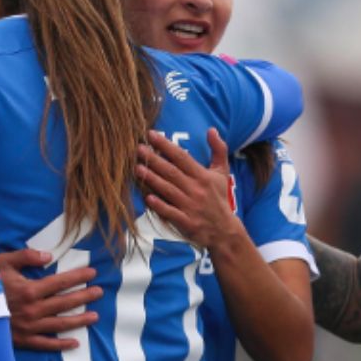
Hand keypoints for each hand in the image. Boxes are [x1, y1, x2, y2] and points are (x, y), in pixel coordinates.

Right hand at [0, 248, 100, 351]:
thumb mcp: (1, 263)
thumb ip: (25, 257)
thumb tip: (48, 256)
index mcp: (30, 290)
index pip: (61, 282)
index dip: (79, 276)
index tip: (92, 272)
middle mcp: (33, 310)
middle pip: (65, 303)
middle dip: (84, 296)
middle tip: (99, 292)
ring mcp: (29, 327)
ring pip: (60, 324)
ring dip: (79, 320)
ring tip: (94, 316)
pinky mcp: (22, 340)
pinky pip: (45, 344)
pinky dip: (60, 344)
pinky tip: (74, 343)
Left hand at [136, 128, 239, 249]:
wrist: (224, 230)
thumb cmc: (219, 198)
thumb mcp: (222, 173)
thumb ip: (218, 150)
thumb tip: (212, 129)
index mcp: (203, 176)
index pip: (182, 157)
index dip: (166, 145)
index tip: (151, 135)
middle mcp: (196, 190)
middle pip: (171, 172)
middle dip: (154, 159)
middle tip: (138, 149)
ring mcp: (190, 206)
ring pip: (168, 190)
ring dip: (152, 179)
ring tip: (137, 168)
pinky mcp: (186, 222)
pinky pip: (170, 212)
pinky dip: (159, 205)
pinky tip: (147, 198)